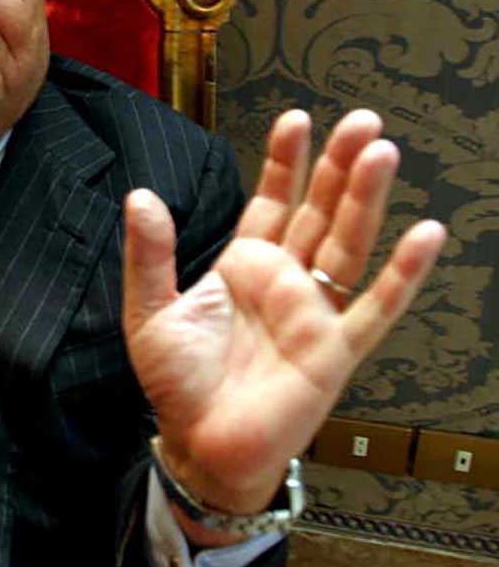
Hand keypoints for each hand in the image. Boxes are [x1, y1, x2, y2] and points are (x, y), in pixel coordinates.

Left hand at [122, 110, 444, 537]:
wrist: (198, 445)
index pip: (270, 202)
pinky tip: (426, 234)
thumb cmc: (176, 383)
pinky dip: (402, 274)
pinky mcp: (335, 350)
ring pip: (348, 244)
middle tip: (361, 121)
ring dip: (366, 200)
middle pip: (318, 212)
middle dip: (338, 167)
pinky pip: (375, 307)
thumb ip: (149, 255)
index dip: (283, 163)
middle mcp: (284, 282)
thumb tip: (139, 195)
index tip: (295, 121)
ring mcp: (313, 313)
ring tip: (382, 152)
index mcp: (242, 266)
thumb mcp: (150, 311)